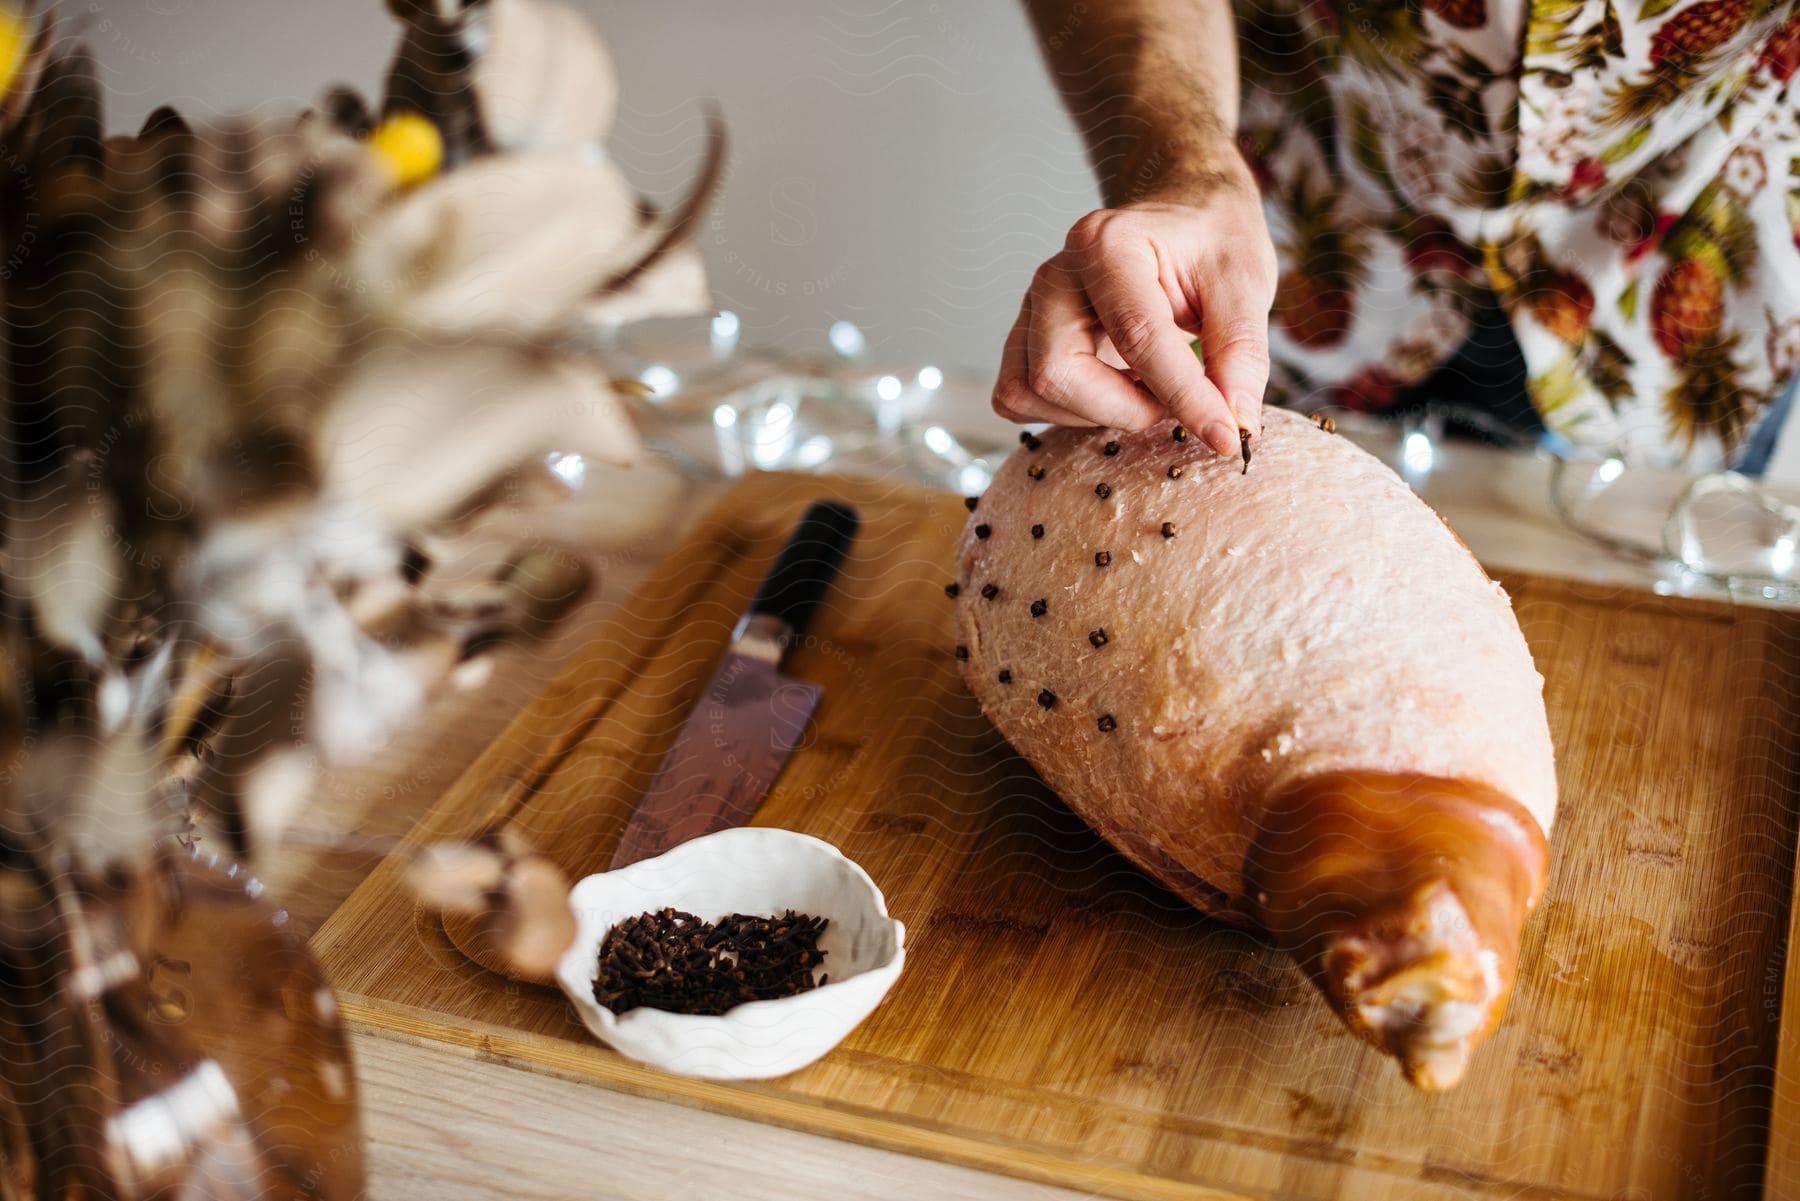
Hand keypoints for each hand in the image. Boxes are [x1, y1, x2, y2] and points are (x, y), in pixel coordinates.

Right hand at [992, 164, 1276, 456]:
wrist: (1181, 214)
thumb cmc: (1211, 240)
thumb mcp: (1246, 282)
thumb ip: (1240, 353)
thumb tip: (1234, 425)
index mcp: (1108, 244)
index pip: (1136, 336)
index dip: (1183, 397)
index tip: (1226, 437)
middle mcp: (1056, 275)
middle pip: (1059, 373)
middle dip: (1125, 408)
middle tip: (1175, 399)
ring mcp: (1032, 308)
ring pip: (1032, 393)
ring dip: (1097, 413)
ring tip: (1148, 388)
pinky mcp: (1026, 339)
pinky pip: (1021, 398)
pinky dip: (1069, 413)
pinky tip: (1115, 390)